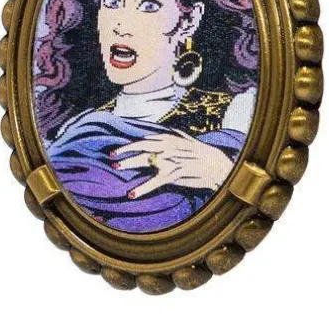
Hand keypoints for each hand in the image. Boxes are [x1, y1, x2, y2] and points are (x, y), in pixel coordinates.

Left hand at [110, 129, 233, 198]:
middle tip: (111, 157)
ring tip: (117, 168)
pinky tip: (131, 194)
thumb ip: (170, 138)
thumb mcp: (185, 141)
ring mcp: (171, 160)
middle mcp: (168, 147)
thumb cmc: (201, 153)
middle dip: (125, 152)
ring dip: (130, 164)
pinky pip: (155, 182)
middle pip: (142, 148)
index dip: (129, 145)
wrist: (217, 164)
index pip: (144, 140)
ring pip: (146, 162)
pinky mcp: (176, 174)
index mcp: (169, 139)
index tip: (116, 150)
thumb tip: (157, 136)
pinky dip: (143, 188)